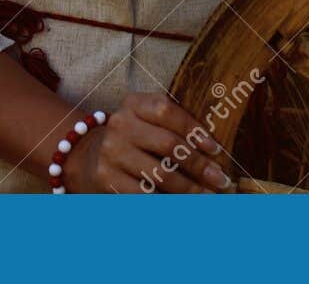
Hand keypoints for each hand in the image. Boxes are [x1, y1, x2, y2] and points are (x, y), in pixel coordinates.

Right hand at [64, 91, 232, 193]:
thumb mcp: (147, 119)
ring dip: (188, 189)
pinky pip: (144, 195)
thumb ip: (175, 126)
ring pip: (159, 174)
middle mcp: (120, 124)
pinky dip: (167, 202)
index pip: (168, 112)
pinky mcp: (106, 178)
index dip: (195, 131)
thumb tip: (215, 151)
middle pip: (168, 145)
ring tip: (208, 197)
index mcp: (134, 103)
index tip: (217, 151)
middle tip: (220, 180)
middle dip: (199, 165)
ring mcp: (112, 152)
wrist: (88, 154)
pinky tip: (182, 206)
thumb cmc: (133, 136)